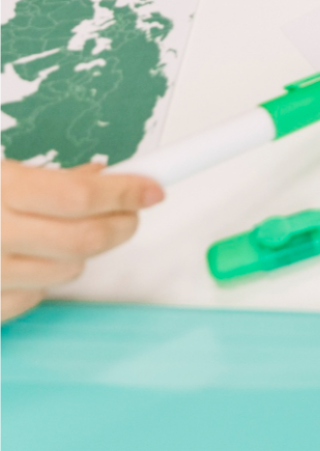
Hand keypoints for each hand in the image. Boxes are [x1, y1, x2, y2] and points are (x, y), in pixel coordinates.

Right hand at [0, 162, 163, 323]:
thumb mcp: (0, 176)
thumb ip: (50, 179)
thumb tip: (104, 176)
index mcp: (1, 189)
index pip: (81, 196)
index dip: (125, 192)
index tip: (151, 189)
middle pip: (86, 239)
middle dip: (120, 224)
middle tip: (129, 213)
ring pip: (70, 270)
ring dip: (80, 252)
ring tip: (58, 234)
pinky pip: (37, 296)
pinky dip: (42, 279)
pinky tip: (27, 259)